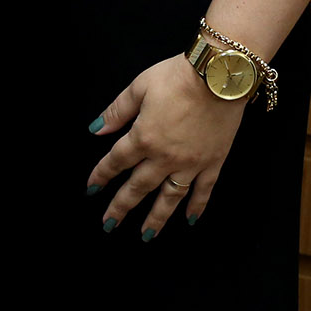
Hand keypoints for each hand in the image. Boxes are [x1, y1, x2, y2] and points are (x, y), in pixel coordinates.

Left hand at [86, 55, 245, 238]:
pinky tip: (190, 220)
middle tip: (109, 224)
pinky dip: (197, 206)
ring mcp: (190, 163)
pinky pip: (204, 190)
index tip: (91, 189)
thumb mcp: (140, 86)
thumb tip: (97, 130)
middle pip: (138, 187)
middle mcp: (164, 157)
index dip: (101, 175)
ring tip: (145, 235)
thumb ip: (117, 111)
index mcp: (144, 137)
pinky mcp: (213, 162)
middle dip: (121, 207)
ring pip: (169, 197)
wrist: (219, 75)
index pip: (116, 161)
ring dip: (156, 218)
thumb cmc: (178, 76)